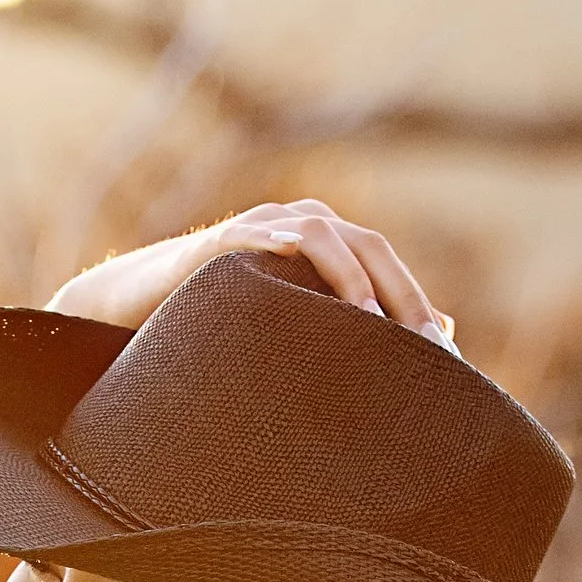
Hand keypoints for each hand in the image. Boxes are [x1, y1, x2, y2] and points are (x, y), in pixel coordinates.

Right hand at [48, 201, 453, 342]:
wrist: (136, 307)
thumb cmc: (215, 325)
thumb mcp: (288, 333)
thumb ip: (342, 332)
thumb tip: (423, 345)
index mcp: (325, 246)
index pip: (386, 268)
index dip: (416, 307)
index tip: (446, 357)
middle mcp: (303, 224)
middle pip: (370, 247)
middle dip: (402, 293)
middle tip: (427, 343)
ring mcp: (266, 224)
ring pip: (332, 237)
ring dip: (359, 278)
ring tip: (379, 324)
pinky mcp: (228, 240)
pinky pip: (275, 241)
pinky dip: (304, 261)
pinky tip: (325, 301)